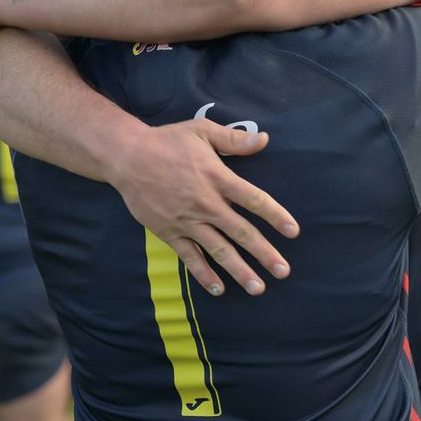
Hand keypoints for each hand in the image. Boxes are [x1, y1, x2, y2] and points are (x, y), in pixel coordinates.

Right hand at [109, 118, 299, 296]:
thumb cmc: (167, 141)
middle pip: (241, 232)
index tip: (293, 231)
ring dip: (240, 270)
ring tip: (258, 288)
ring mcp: (187, 221)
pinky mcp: (169, 232)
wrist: (127, 157)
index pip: (254, 199)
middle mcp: (206, 203)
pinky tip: (218, 288)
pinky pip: (190, 257)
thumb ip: (234, 140)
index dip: (276, 216)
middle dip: (264, 253)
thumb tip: (264, 139)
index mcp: (218, 178)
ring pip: (219, 250)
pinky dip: (203, 274)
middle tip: (284, 271)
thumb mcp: (202, 131)